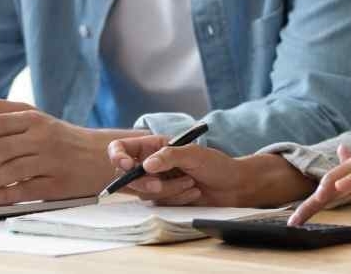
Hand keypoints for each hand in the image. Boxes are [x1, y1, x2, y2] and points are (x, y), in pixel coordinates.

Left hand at [0, 89, 123, 205]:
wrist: (101, 155)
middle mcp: (43, 137)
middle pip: (1, 149)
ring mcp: (52, 161)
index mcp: (34, 119)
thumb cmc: (57, 136)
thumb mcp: (29, 116)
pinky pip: (27, 190)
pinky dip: (4, 195)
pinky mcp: (59, 184)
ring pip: (11, 171)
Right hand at [106, 134, 245, 205]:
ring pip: (144, 193)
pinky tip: (192, 192)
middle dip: (143, 183)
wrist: (232, 187)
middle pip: (128, 176)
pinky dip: (176, 199)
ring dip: (168, 190)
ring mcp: (156, 182)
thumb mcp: (194, 154)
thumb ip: (170, 156)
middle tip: (158, 185)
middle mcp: (151, 164)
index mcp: (154, 146)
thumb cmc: (216, 164)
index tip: (127, 165)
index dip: (118, 156)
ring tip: (190, 183)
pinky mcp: (163, 199)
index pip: (122, 149)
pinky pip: (158, 204)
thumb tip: (146, 165)